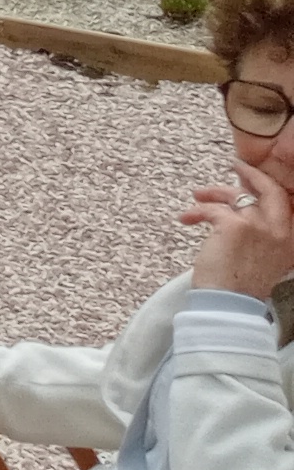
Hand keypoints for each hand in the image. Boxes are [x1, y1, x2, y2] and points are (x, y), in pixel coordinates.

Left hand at [192, 162, 293, 299]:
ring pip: (236, 196)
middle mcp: (280, 231)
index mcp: (289, 240)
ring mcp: (259, 226)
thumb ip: (262, 235)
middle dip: (252, 174)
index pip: (286, 204)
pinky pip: (212, 209)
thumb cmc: (241, 284)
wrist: (230, 303)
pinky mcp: (234, 225)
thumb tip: (246, 209)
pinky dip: (196, 211)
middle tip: (235, 165)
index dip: (268, 186)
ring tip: (196, 197)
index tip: (252, 176)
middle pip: (270, 190)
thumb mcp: (263, 258)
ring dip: (213, 193)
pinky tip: (186, 218)